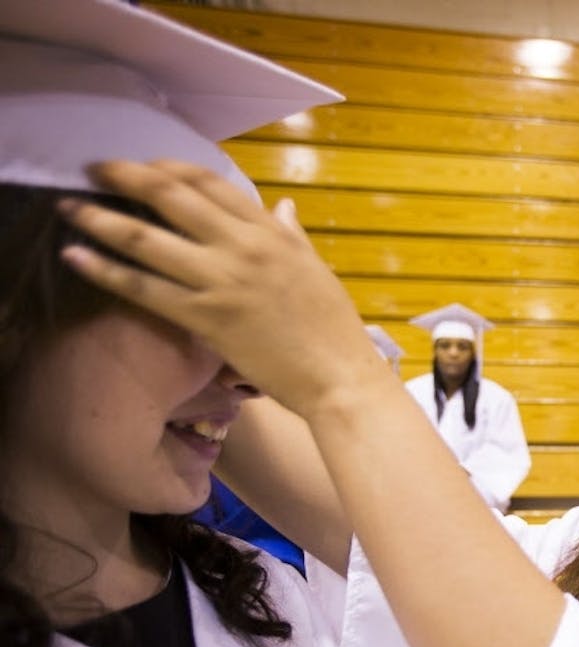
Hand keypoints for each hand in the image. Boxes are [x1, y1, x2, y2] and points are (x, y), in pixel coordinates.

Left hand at [57, 159, 387, 419]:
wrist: (338, 376)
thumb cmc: (333, 327)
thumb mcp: (315, 268)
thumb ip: (291, 235)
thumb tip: (281, 207)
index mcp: (270, 233)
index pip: (209, 182)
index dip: (168, 167)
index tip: (143, 166)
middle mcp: (242, 248)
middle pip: (171, 197)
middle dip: (125, 176)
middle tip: (94, 170)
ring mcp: (222, 282)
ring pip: (147, 238)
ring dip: (100, 218)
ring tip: (68, 207)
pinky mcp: (206, 318)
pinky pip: (144, 289)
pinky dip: (106, 270)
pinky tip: (76, 257)